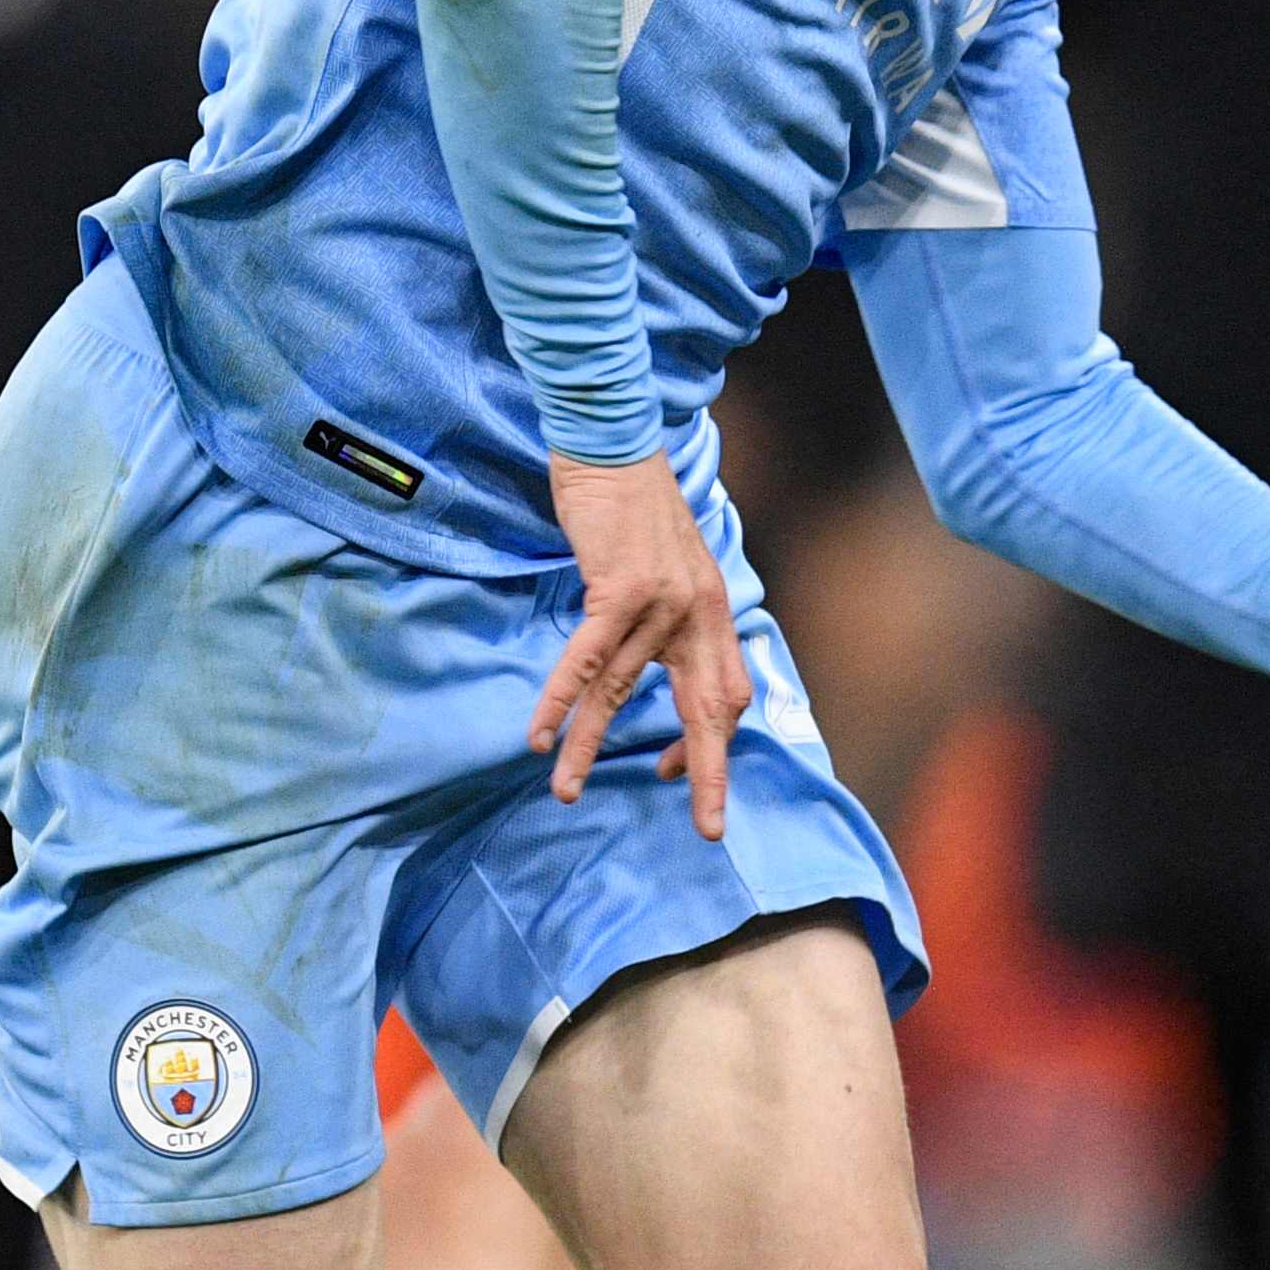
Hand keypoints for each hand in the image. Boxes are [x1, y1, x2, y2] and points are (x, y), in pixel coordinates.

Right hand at [529, 451, 750, 837]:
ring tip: (566, 793)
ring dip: (589, 747)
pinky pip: (587, 662)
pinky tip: (539, 737)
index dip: (713, 740)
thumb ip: (674, 611)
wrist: (613, 440)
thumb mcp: (673, 562)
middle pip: (708, 709)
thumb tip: (659, 654)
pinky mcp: (620, 590)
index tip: (676, 767)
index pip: (730, 693)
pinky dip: (560, 702)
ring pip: (623, 694)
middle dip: (706, 773)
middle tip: (708, 829)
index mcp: (715, 610)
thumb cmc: (633, 502)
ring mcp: (662, 603)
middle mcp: (698, 612)